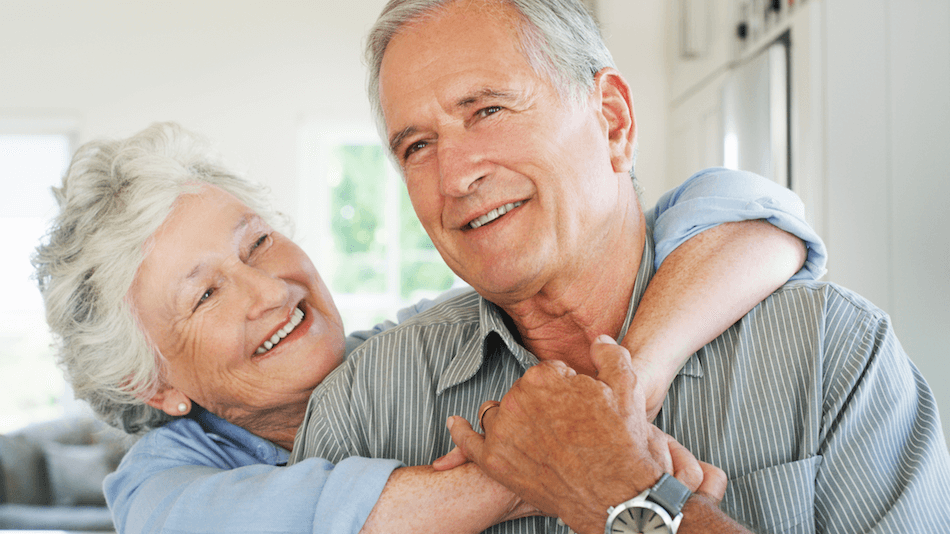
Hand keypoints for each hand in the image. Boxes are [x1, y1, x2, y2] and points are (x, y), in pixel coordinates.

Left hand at [446, 336, 725, 533]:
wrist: (616, 495)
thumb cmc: (622, 443)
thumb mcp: (626, 388)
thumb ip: (609, 355)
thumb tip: (598, 340)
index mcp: (543, 376)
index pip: (544, 373)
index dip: (562, 389)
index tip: (574, 407)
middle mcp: (517, 399)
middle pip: (520, 393)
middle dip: (538, 405)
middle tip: (562, 428)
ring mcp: (503, 432)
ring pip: (496, 414)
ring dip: (508, 419)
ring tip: (531, 436)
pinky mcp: (494, 462)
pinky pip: (468, 442)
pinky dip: (460, 432)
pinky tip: (456, 424)